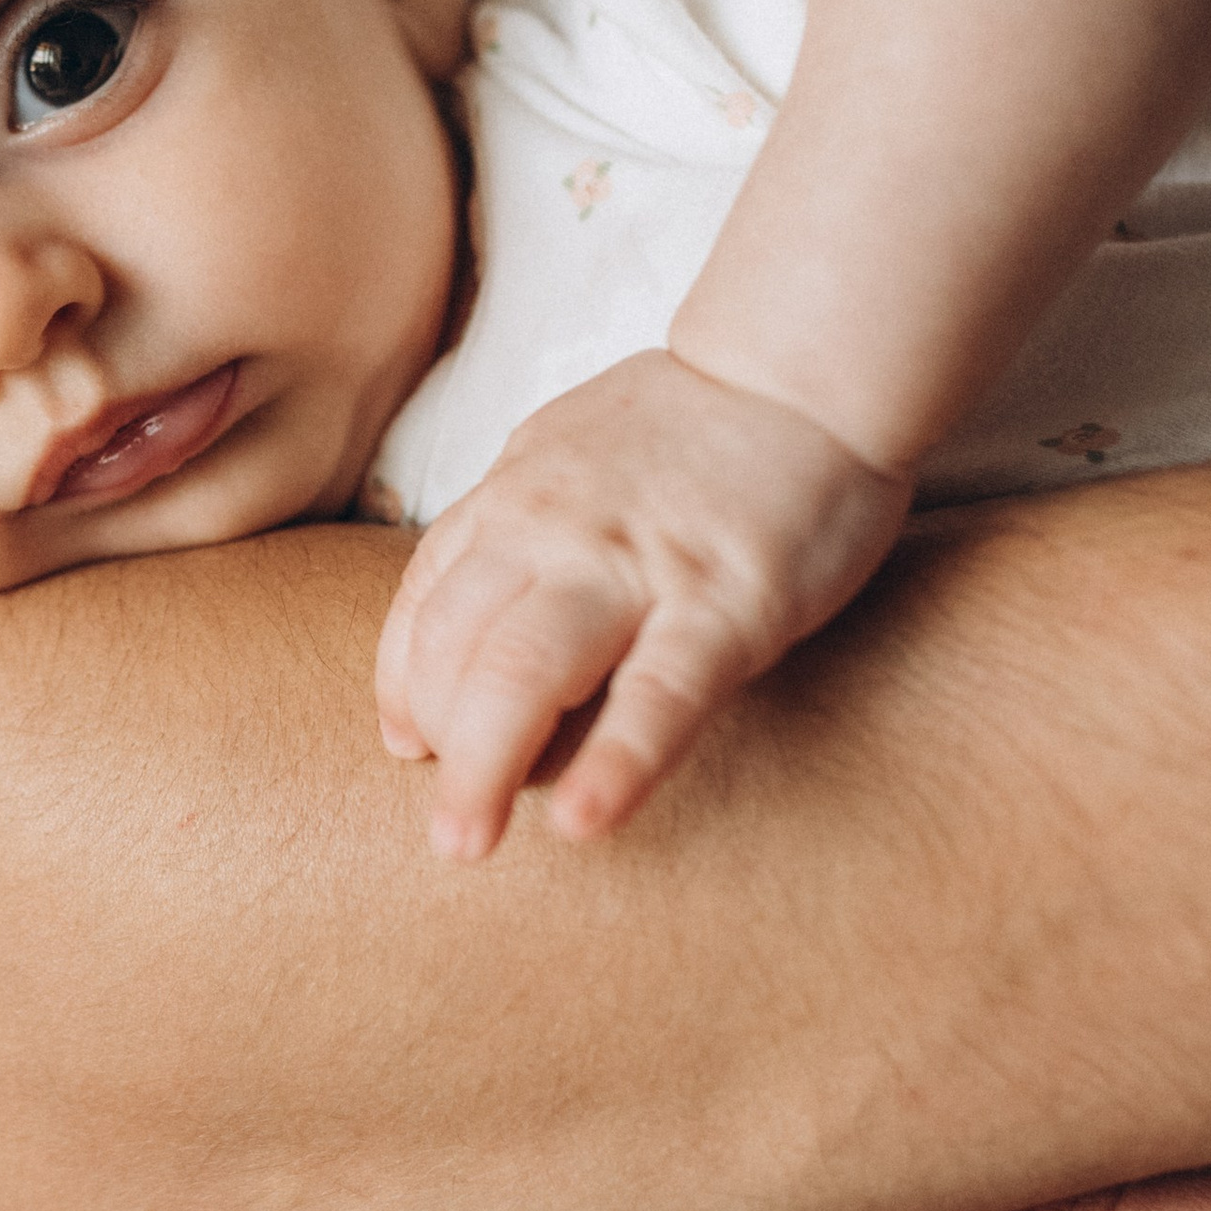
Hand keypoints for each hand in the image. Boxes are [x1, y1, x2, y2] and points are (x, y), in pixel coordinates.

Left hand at [372, 350, 907, 859]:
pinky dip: (615, 764)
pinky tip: (583, 821)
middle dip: (441, 750)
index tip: (409, 743)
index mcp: (512, 500)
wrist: (804, 367)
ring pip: (524, 673)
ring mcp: (634, 567)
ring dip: (485, 769)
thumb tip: (458, 623)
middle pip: (457, 651)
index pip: (425, 606)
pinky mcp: (726, 602)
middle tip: (450, 834)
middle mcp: (552, 533)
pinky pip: (657, 695)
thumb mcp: (562, 456)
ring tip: (470, 844)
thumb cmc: (688, 426)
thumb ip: (510, 534)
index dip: (406, 686)